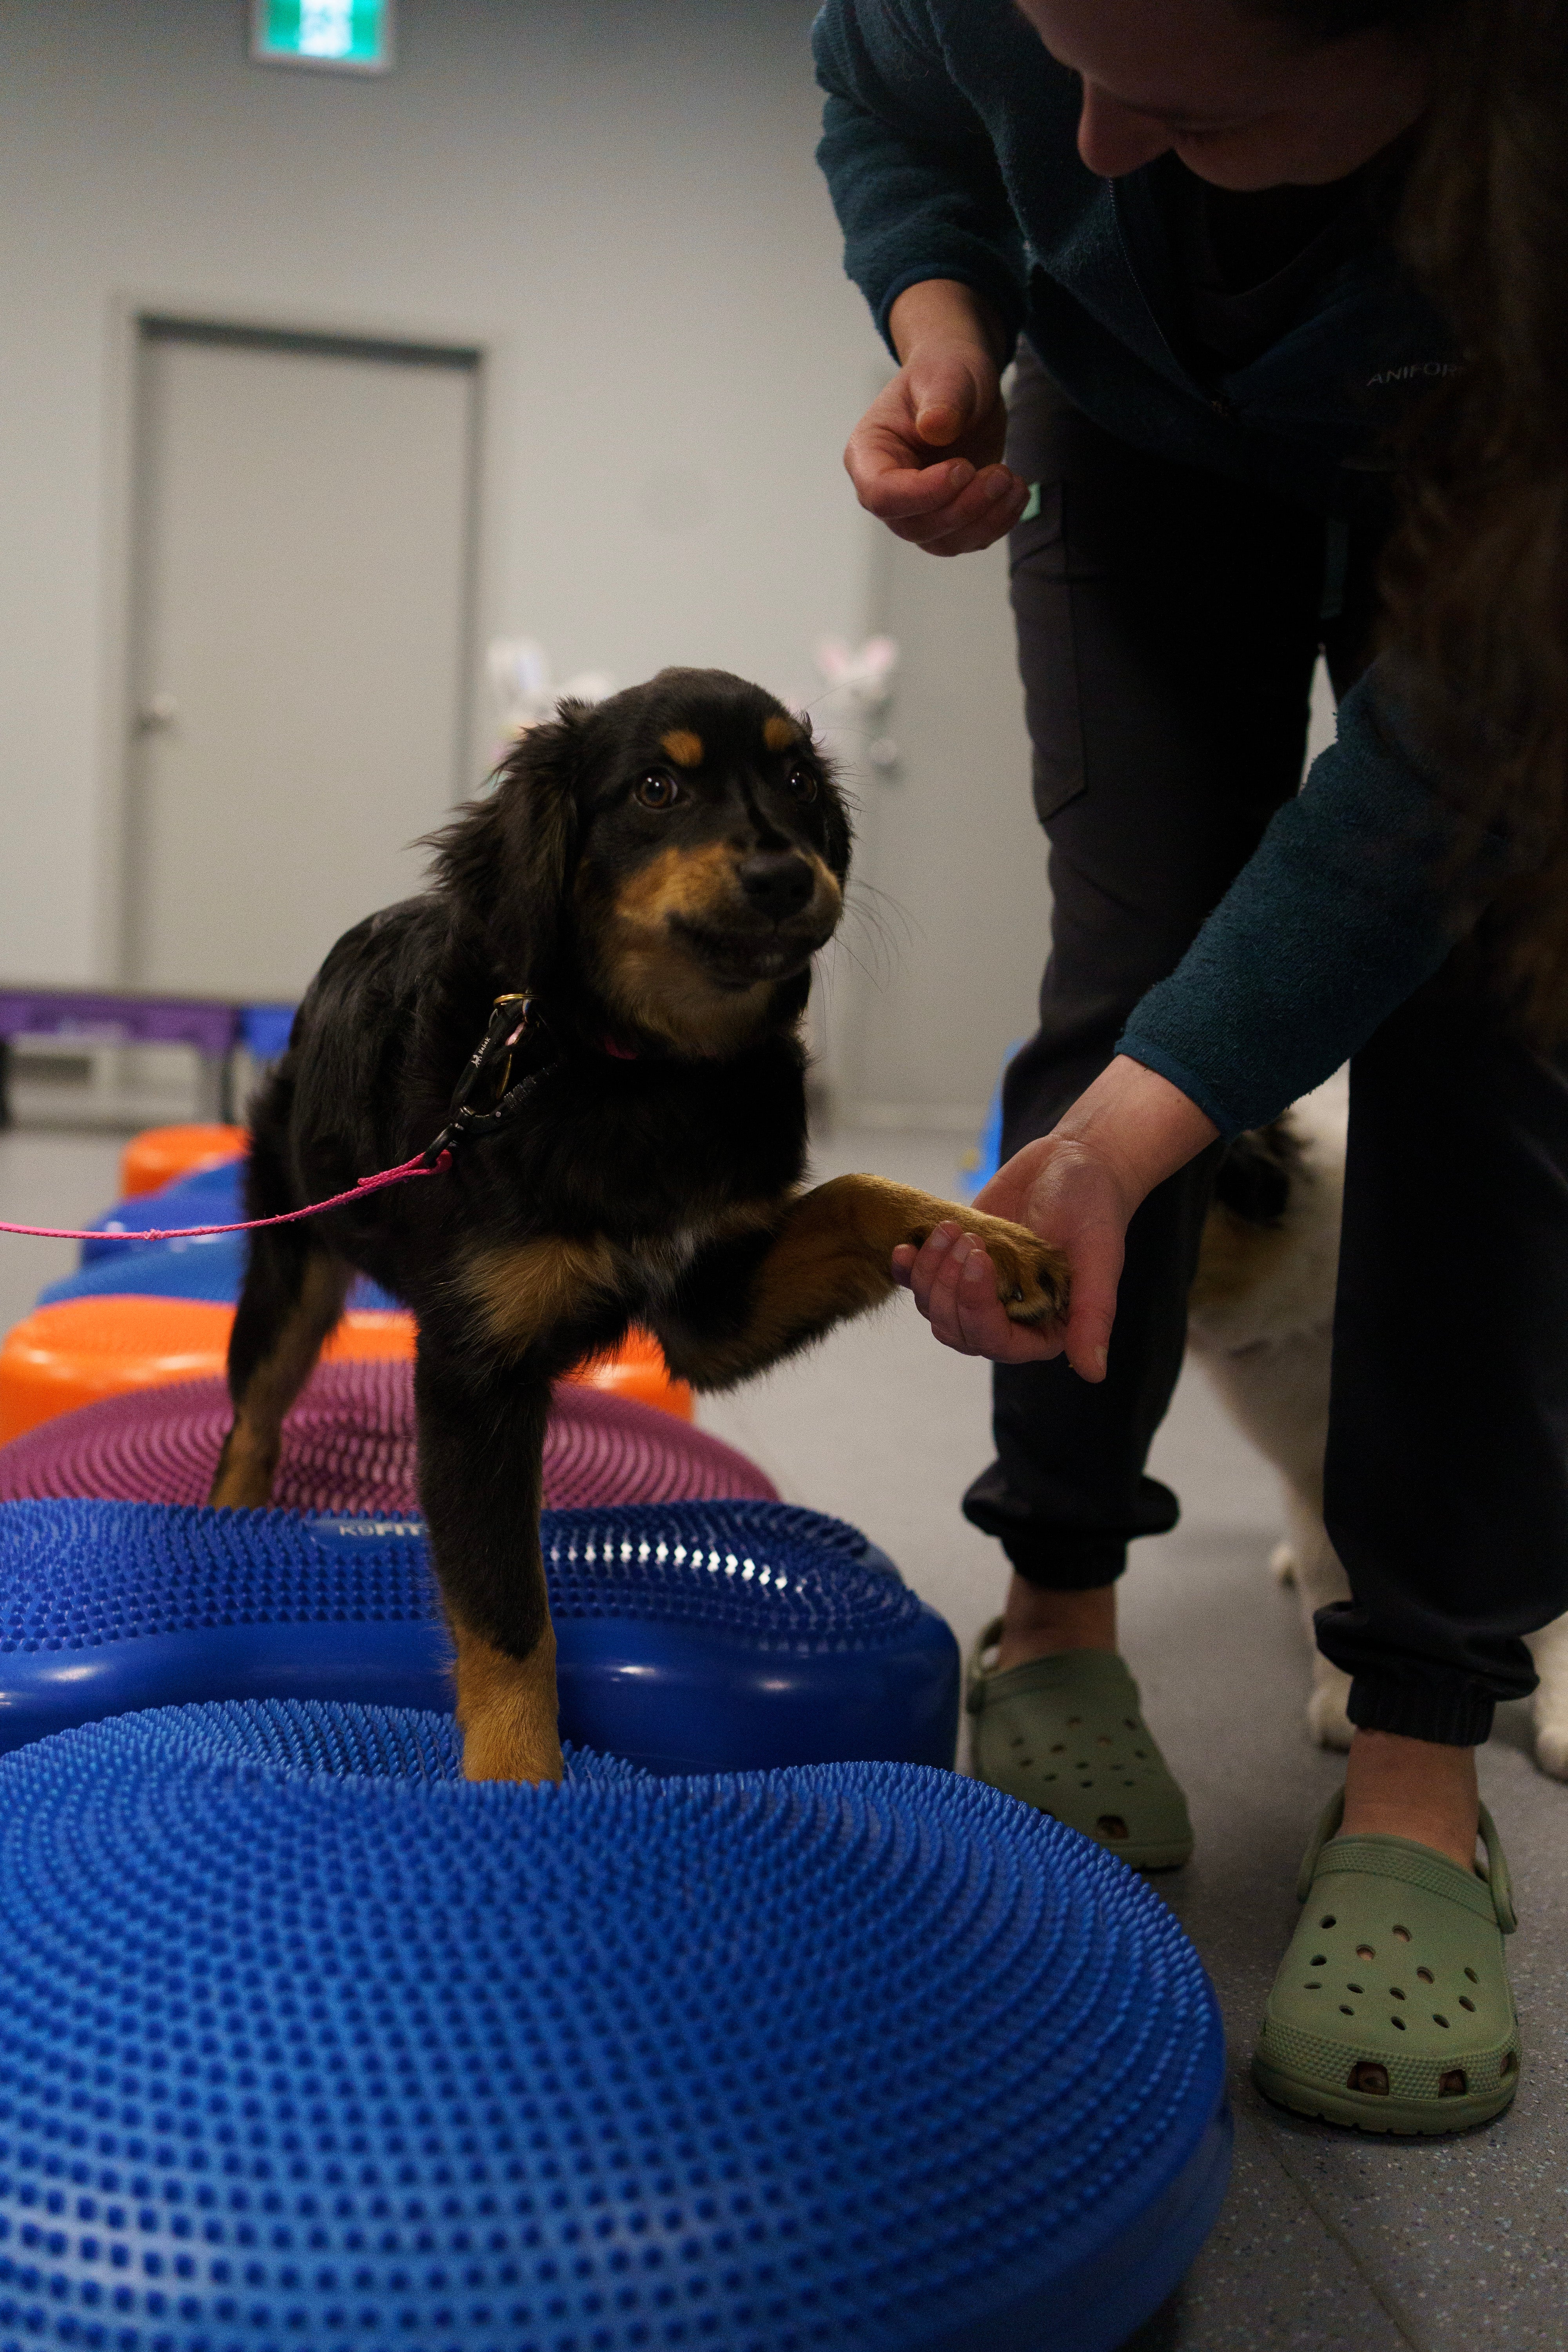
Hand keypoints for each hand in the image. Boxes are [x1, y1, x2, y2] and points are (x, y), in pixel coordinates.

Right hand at [843, 280, 1029, 555]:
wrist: (963, 387)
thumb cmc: (945, 374)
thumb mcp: (946, 373)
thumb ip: (941, 399)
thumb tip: (935, 427)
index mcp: (869, 454)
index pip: (881, 494)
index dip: (922, 492)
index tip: (963, 468)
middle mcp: (886, 491)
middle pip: (915, 526)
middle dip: (964, 507)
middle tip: (1000, 475)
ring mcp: (916, 511)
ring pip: (943, 541)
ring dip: (984, 520)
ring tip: (1012, 482)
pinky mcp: (947, 519)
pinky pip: (967, 540)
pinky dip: (997, 524)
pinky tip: (1015, 493)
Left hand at [891, 1056, 1221, 1378]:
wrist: (1072, 1161)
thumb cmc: (1094, 1207)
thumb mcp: (1100, 1258)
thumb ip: (1093, 1315)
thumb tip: (1094, 1374)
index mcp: (1044, 1327)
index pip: (995, 1341)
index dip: (977, 1308)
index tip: (979, 1259)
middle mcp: (1008, 1317)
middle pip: (956, 1329)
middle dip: (950, 1287)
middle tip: (967, 1238)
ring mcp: (977, 1291)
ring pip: (933, 1308)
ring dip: (930, 1272)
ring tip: (951, 1229)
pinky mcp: (955, 1265)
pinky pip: (919, 1281)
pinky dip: (906, 1270)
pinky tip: (903, 1248)